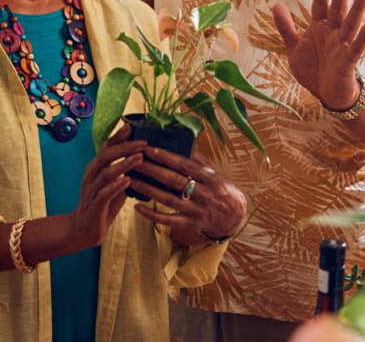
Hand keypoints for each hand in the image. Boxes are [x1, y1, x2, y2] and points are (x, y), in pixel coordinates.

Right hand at [69, 123, 146, 248]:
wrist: (82, 229)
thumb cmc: (102, 204)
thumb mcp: (113, 184)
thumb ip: (124, 171)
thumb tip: (144, 157)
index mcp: (96, 168)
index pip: (106, 147)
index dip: (118, 137)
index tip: (131, 126)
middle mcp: (92, 175)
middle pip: (106, 155)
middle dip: (125, 147)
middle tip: (143, 142)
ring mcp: (92, 190)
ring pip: (106, 173)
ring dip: (123, 164)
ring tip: (139, 158)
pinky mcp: (94, 205)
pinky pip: (104, 194)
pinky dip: (116, 186)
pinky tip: (128, 181)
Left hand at [131, 148, 245, 239]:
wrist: (233, 215)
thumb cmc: (221, 188)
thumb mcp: (215, 171)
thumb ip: (198, 159)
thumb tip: (183, 141)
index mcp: (208, 177)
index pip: (184, 165)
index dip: (166, 157)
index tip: (149, 149)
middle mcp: (202, 193)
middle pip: (174, 181)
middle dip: (152, 170)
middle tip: (134, 161)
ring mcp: (195, 210)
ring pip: (168, 199)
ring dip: (148, 190)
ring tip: (131, 180)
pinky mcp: (190, 223)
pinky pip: (168, 220)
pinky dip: (152, 214)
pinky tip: (137, 207)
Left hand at [271, 0, 364, 110]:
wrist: (325, 95)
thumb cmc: (313, 70)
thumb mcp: (294, 48)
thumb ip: (286, 27)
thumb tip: (276, 5)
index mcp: (319, 27)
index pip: (320, 4)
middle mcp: (333, 33)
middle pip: (338, 8)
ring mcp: (342, 46)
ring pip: (350, 24)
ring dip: (357, 9)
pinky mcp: (348, 61)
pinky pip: (355, 48)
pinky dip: (361, 38)